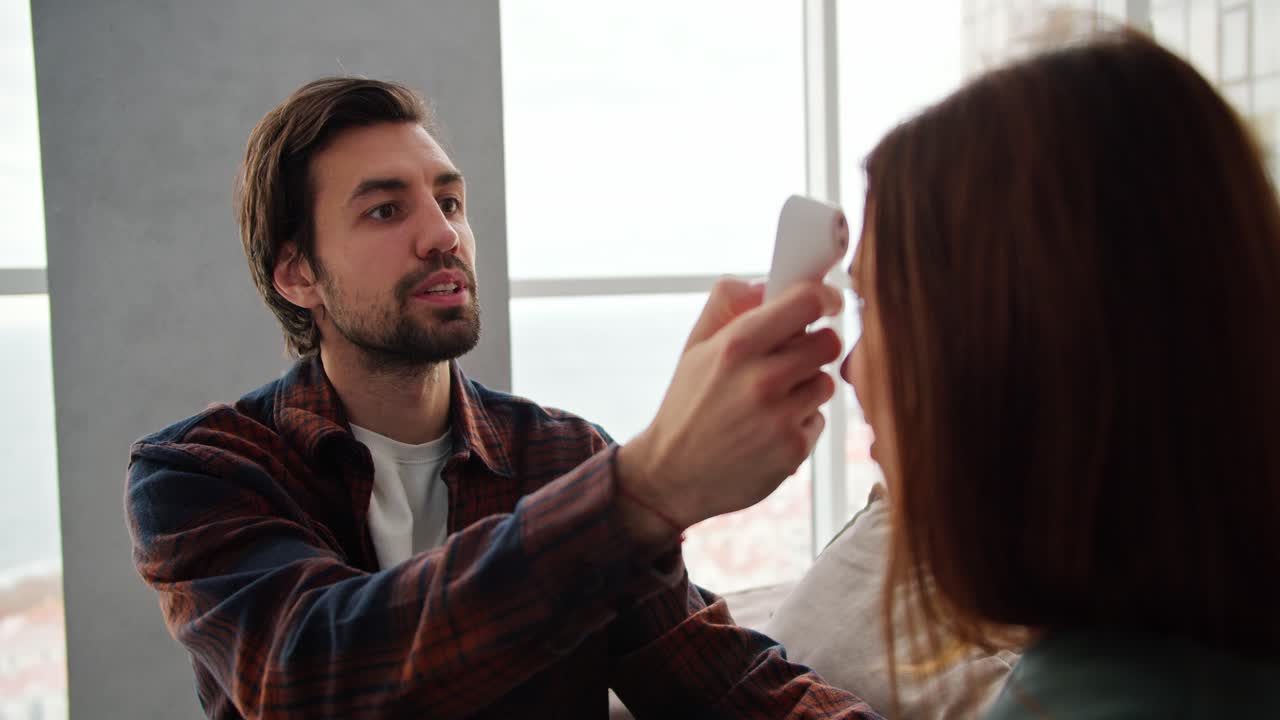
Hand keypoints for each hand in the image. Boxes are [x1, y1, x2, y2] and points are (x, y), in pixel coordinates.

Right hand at [617, 277, 842, 536]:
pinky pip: (819, 418)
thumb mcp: (694, 348)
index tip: (826, 302)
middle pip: (828, 342)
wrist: (672, 476)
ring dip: (806, 387)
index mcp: (736, 346)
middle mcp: (761, 380)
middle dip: (814, 346)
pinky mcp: (793, 450)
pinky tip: (768, 430)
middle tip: (791, 358)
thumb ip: (727, 306)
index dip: (823, 298)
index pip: (805, 303)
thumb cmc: (686, 407)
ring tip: (770, 401)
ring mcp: (780, 417)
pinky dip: (800, 422)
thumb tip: (765, 284)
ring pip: (825, 382)